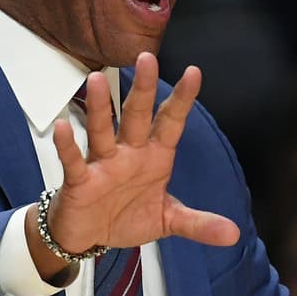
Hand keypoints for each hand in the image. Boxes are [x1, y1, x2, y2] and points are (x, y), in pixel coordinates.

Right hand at [43, 53, 240, 254]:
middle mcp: (129, 153)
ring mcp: (103, 164)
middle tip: (146, 58)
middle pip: (136, 115)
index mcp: (154, 157)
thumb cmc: (126, 217)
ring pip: (102, 130)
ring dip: (100, 107)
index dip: (182, 99)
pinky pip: (74, 160)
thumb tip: (233, 235)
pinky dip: (67, 145)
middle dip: (142, 89)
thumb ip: (198, 224)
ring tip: (95, 79)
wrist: (89, 237)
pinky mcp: (80, 181)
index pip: (170, 122)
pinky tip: (63, 127)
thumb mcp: (167, 221)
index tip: (194, 72)